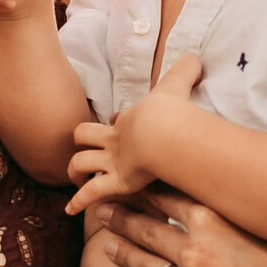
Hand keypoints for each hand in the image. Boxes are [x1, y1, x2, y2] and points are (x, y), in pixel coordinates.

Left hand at [65, 53, 201, 215]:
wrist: (163, 131)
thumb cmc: (170, 110)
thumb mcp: (177, 84)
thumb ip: (187, 70)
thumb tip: (196, 56)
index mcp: (128, 120)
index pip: (114, 120)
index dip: (114, 123)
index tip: (117, 126)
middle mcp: (115, 140)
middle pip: (85, 135)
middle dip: (84, 141)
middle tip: (88, 150)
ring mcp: (112, 161)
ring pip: (81, 163)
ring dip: (76, 172)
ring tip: (78, 181)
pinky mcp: (116, 182)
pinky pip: (91, 193)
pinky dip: (79, 202)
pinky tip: (71, 210)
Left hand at [93, 186, 266, 266]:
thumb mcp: (263, 217)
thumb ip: (229, 202)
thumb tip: (207, 177)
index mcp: (214, 219)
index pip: (160, 197)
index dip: (136, 188)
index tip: (123, 182)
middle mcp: (199, 252)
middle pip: (143, 229)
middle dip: (119, 216)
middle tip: (102, 208)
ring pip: (143, 266)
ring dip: (122, 251)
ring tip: (110, 242)